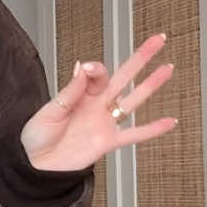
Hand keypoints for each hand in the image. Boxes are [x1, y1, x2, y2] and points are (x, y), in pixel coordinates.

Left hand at [20, 34, 176, 171]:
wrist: (36, 166)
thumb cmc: (36, 137)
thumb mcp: (49, 111)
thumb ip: (70, 92)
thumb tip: (83, 68)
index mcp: (80, 95)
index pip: (98, 74)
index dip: (97, 69)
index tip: (91, 70)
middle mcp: (96, 106)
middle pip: (124, 77)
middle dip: (141, 58)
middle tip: (157, 40)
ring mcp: (104, 122)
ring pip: (133, 100)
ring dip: (151, 85)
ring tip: (167, 69)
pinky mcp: (108, 142)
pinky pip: (135, 134)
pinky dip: (153, 129)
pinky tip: (169, 121)